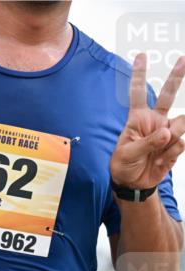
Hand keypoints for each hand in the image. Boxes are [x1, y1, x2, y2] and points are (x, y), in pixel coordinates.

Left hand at [110, 54, 184, 189]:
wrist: (134, 183)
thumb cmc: (124, 165)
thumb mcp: (127, 154)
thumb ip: (147, 142)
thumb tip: (168, 132)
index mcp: (137, 119)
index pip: (137, 93)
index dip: (139, 74)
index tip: (142, 56)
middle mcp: (155, 121)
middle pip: (168, 94)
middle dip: (177, 76)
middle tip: (183, 59)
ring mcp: (167, 131)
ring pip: (181, 122)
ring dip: (172, 136)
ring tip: (159, 150)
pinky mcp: (176, 144)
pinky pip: (181, 143)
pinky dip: (171, 153)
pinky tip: (161, 160)